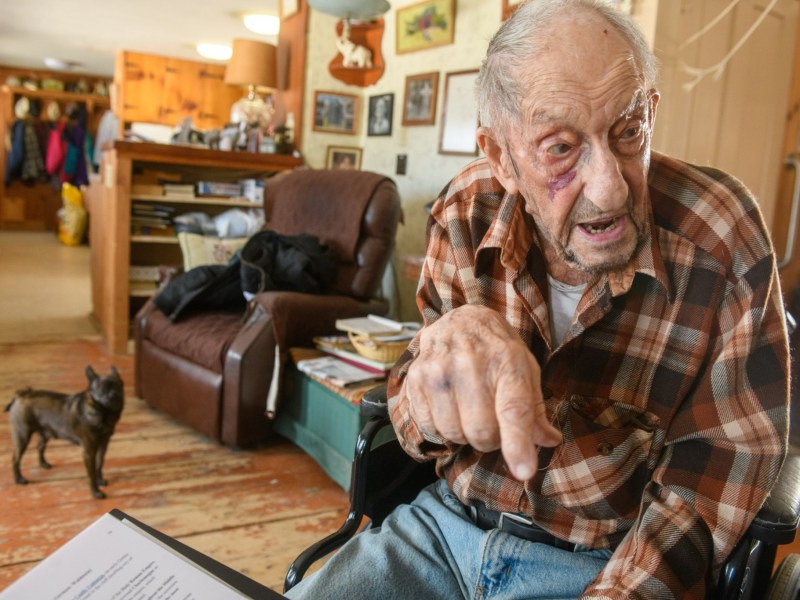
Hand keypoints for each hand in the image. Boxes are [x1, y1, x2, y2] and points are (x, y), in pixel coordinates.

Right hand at [405, 305, 561, 479]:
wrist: (459, 320)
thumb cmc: (496, 351)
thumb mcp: (524, 370)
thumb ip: (534, 409)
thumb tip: (548, 441)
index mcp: (508, 361)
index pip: (513, 410)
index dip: (517, 445)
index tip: (524, 471)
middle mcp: (471, 363)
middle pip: (482, 433)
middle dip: (490, 439)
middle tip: (490, 419)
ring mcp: (439, 371)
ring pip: (455, 435)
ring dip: (464, 434)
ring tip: (467, 410)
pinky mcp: (416, 379)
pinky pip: (430, 429)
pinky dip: (442, 428)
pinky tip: (448, 407)